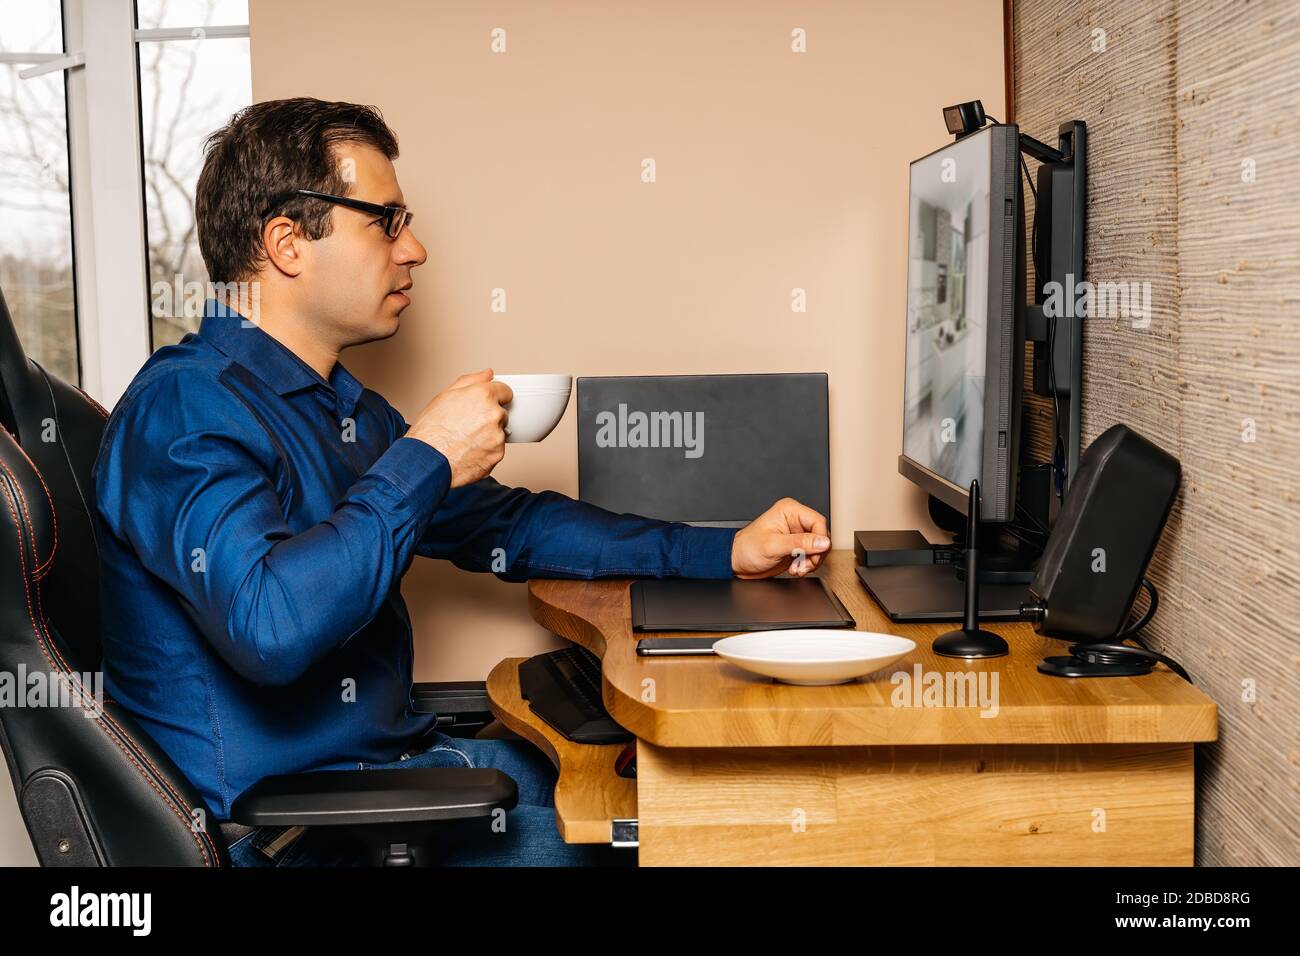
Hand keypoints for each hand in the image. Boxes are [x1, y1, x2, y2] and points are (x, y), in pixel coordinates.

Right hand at [406, 368, 513, 487]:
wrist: (426, 461)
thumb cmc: (431, 431)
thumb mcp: (445, 396)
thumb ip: (470, 381)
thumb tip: (487, 374)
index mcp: (483, 396)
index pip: (505, 391)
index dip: (496, 396)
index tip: (492, 401)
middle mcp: (494, 414)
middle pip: (502, 413)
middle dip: (489, 418)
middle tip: (467, 425)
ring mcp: (497, 436)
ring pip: (498, 433)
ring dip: (487, 436)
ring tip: (465, 440)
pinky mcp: (497, 455)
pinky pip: (496, 450)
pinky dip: (485, 452)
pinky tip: (468, 451)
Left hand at [730, 497, 830, 578]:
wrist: (738, 563)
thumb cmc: (747, 549)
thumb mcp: (773, 546)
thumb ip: (800, 543)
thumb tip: (823, 542)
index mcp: (789, 510)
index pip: (817, 521)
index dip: (820, 539)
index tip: (816, 553)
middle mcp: (795, 520)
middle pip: (821, 536)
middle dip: (815, 554)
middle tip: (804, 564)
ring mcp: (796, 534)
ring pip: (818, 547)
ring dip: (811, 561)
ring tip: (797, 568)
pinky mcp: (797, 547)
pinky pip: (812, 556)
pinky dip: (807, 565)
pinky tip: (795, 569)